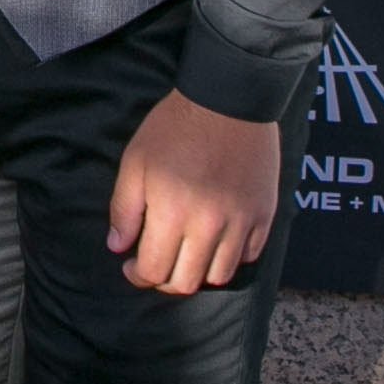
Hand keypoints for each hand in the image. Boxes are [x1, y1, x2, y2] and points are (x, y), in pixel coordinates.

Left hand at [106, 89, 281, 294]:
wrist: (228, 102)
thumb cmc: (174, 128)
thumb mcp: (135, 162)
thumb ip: (124, 209)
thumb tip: (118, 247)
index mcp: (172, 212)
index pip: (154, 271)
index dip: (138, 275)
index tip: (131, 266)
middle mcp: (209, 225)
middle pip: (187, 282)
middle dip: (164, 280)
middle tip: (154, 264)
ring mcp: (241, 223)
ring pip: (220, 275)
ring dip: (198, 272)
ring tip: (184, 254)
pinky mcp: (264, 216)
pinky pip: (249, 256)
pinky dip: (230, 257)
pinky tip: (214, 241)